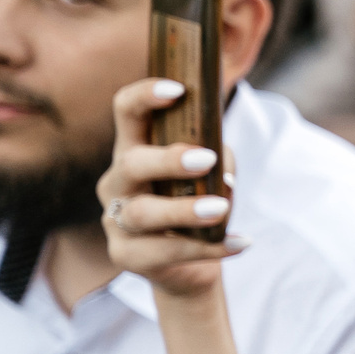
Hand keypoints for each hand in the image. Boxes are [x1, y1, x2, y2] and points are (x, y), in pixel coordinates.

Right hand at [98, 78, 246, 297]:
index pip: (126, 112)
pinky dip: (208, 248)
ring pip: (142, 213)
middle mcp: (117, 181)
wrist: (187, 263)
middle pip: (131, 163)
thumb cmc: (197, 203)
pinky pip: (165, 252)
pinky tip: (240, 243)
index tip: (177, 89)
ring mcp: (114, 219)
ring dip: (184, 210)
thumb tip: (219, 160)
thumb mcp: (211, 174)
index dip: (145, 96)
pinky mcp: (125, 255)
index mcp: (134, 149)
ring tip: (222, 209)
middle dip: (168, 160)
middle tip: (206, 160)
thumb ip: (216, 159)